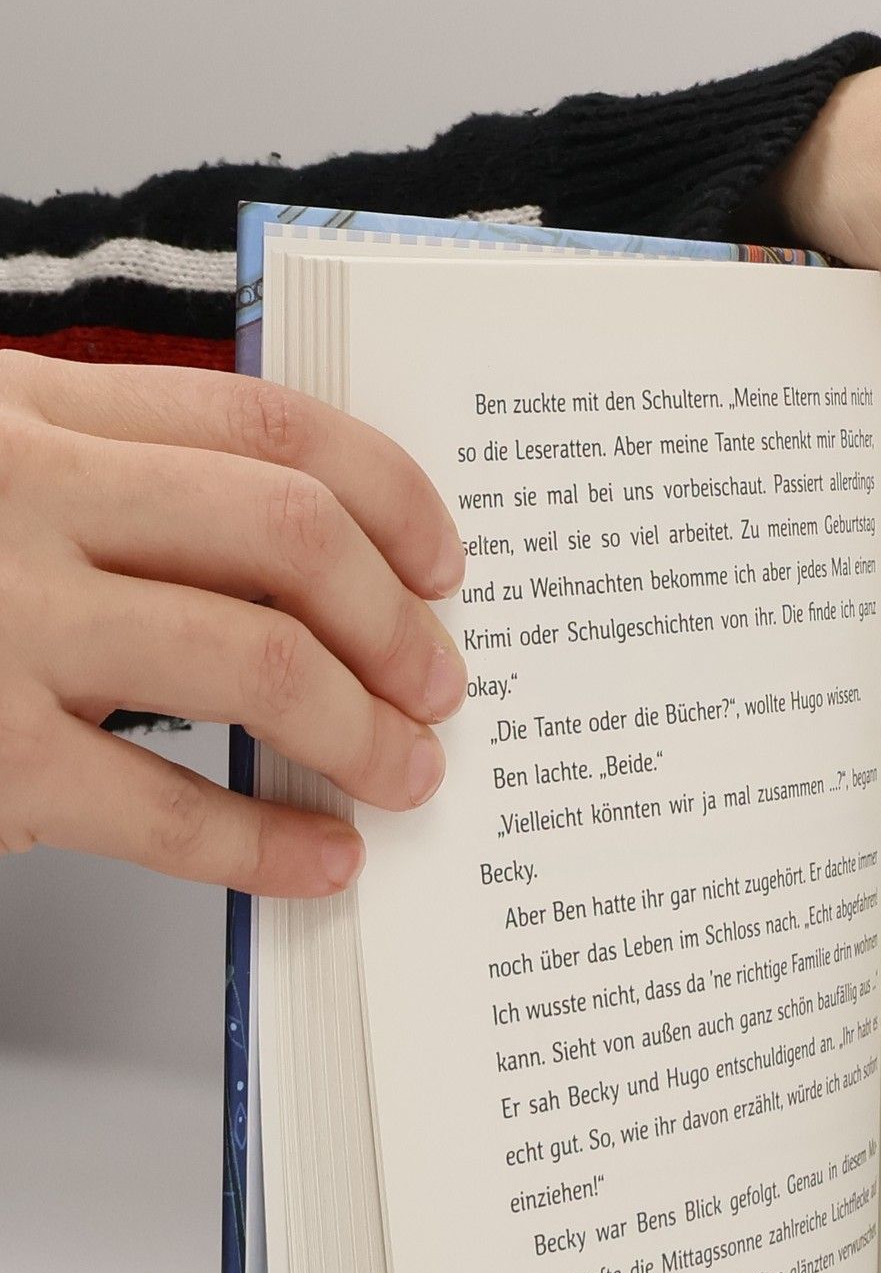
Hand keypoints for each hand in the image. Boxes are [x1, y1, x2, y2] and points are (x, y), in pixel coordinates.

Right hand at [0, 353, 467, 894]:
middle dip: (397, 624)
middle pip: (289, 536)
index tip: (447, 563)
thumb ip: (109, 475)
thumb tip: (307, 558)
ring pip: (257, 665)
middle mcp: (21, 496)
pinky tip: (323, 861)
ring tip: (408, 772)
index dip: (393, 497)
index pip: (270, 426)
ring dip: (365, 732)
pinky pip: (168, 812)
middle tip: (441, 683)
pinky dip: (270, 847)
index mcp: (32, 410)